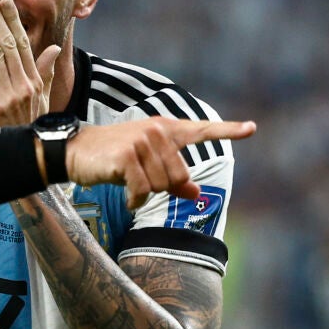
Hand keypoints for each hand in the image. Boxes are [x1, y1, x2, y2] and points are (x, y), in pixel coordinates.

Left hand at [0, 0, 60, 127]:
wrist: (27, 157)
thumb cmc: (29, 127)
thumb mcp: (42, 101)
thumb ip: (45, 73)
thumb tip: (54, 49)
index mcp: (33, 81)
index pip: (22, 43)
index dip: (13, 20)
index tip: (5, 0)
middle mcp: (24, 85)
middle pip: (8, 43)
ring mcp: (10, 95)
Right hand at [64, 118, 255, 208]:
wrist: (76, 152)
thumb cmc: (114, 159)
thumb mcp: (147, 168)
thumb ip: (174, 179)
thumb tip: (196, 193)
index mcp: (166, 129)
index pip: (202, 129)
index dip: (229, 131)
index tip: (252, 128)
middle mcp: (157, 130)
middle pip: (181, 175)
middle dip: (162, 187)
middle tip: (140, 182)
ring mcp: (142, 141)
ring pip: (162, 185)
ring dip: (146, 193)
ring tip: (128, 182)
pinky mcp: (127, 156)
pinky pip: (144, 190)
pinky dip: (136, 200)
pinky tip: (127, 197)